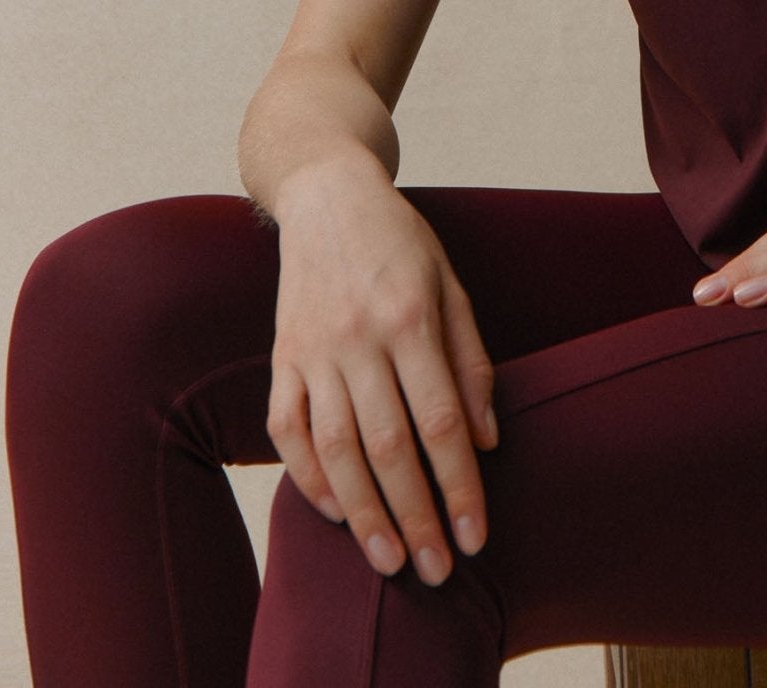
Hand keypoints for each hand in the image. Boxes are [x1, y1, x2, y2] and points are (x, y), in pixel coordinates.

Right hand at [266, 158, 498, 586]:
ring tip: (389, 561)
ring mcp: (313, 350)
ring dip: (363, 513)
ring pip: (335, 448)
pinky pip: (286, 430)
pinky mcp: (281, 357)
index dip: (461, 486)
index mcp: (410, 317)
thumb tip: (485, 441)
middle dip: (417, 515)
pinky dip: (307, 476)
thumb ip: (469, 360)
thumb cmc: (400, 241)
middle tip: (438, 571)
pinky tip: (335, 511)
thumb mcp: (451, 283)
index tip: (477, 536)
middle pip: (389, 446)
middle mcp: (359, 338)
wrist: (326, 194)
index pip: (440, 421)